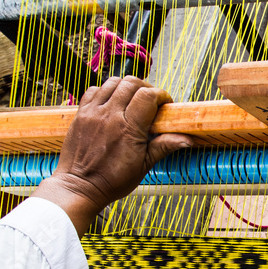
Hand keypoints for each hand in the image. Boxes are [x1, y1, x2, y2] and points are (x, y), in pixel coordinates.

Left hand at [33, 76, 191, 235]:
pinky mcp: (81, 113)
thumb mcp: (144, 166)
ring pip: (112, 82)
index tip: (165, 104)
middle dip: (145, 88)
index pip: (147, 95)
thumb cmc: (112, 180)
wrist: (80, 186)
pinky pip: (94, 90)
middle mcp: (110, 116)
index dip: (160, 95)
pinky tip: (112, 104)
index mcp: (128, 129)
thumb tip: (187, 139)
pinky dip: (106, 91)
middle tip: (150, 101)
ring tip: (132, 100)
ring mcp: (93, 113)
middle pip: (131, 83)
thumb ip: (163, 146)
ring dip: (126, 87)